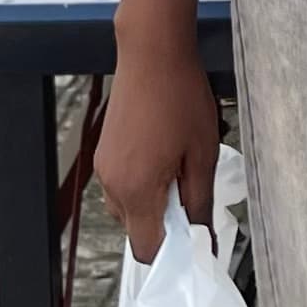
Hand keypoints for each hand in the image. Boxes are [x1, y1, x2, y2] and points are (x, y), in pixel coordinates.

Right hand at [96, 32, 220, 260]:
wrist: (152, 52)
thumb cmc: (180, 96)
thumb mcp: (202, 153)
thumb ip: (199, 201)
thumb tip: (201, 237)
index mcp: (136, 190)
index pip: (147, 249)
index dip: (172, 254)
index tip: (195, 244)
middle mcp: (112, 184)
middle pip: (137, 229)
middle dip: (165, 224)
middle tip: (194, 196)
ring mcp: (104, 166)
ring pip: (129, 207)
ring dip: (154, 201)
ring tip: (181, 169)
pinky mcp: (104, 151)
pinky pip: (122, 184)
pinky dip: (143, 183)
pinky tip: (165, 156)